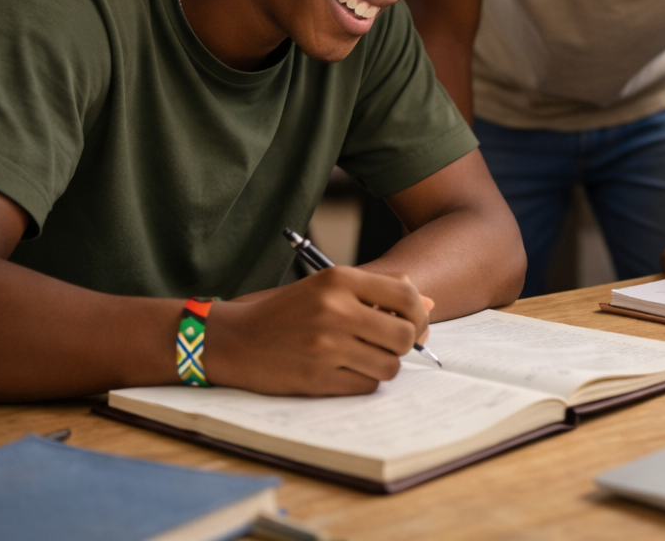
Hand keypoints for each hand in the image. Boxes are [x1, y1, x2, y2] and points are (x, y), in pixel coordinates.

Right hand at [206, 266, 433, 395]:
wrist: (235, 339)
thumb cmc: (289, 311)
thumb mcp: (329, 286)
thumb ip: (379, 290)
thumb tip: (428, 305)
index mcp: (340, 280)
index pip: (407, 296)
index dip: (419, 315)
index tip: (414, 324)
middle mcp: (335, 310)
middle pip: (404, 335)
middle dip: (406, 344)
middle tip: (393, 345)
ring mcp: (326, 345)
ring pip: (389, 365)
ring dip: (384, 365)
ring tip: (366, 357)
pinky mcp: (317, 377)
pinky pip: (366, 385)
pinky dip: (364, 381)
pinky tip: (348, 370)